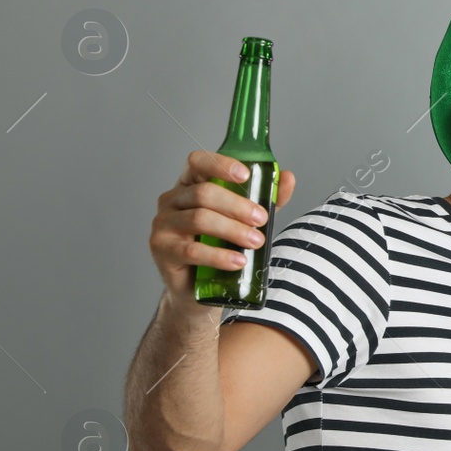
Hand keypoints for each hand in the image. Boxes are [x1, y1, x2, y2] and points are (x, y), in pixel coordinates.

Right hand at [149, 150, 295, 309]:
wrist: (198, 287)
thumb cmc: (221, 245)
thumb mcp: (247, 218)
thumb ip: (267, 197)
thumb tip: (288, 177)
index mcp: (190, 185)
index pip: (198, 162)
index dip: (221, 164)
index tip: (246, 176)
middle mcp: (172, 200)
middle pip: (204, 193)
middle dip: (237, 206)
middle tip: (262, 219)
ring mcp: (163, 224)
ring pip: (199, 219)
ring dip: (233, 230)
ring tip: (256, 242)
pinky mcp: (162, 250)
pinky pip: (192, 250)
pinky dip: (219, 256)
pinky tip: (238, 261)